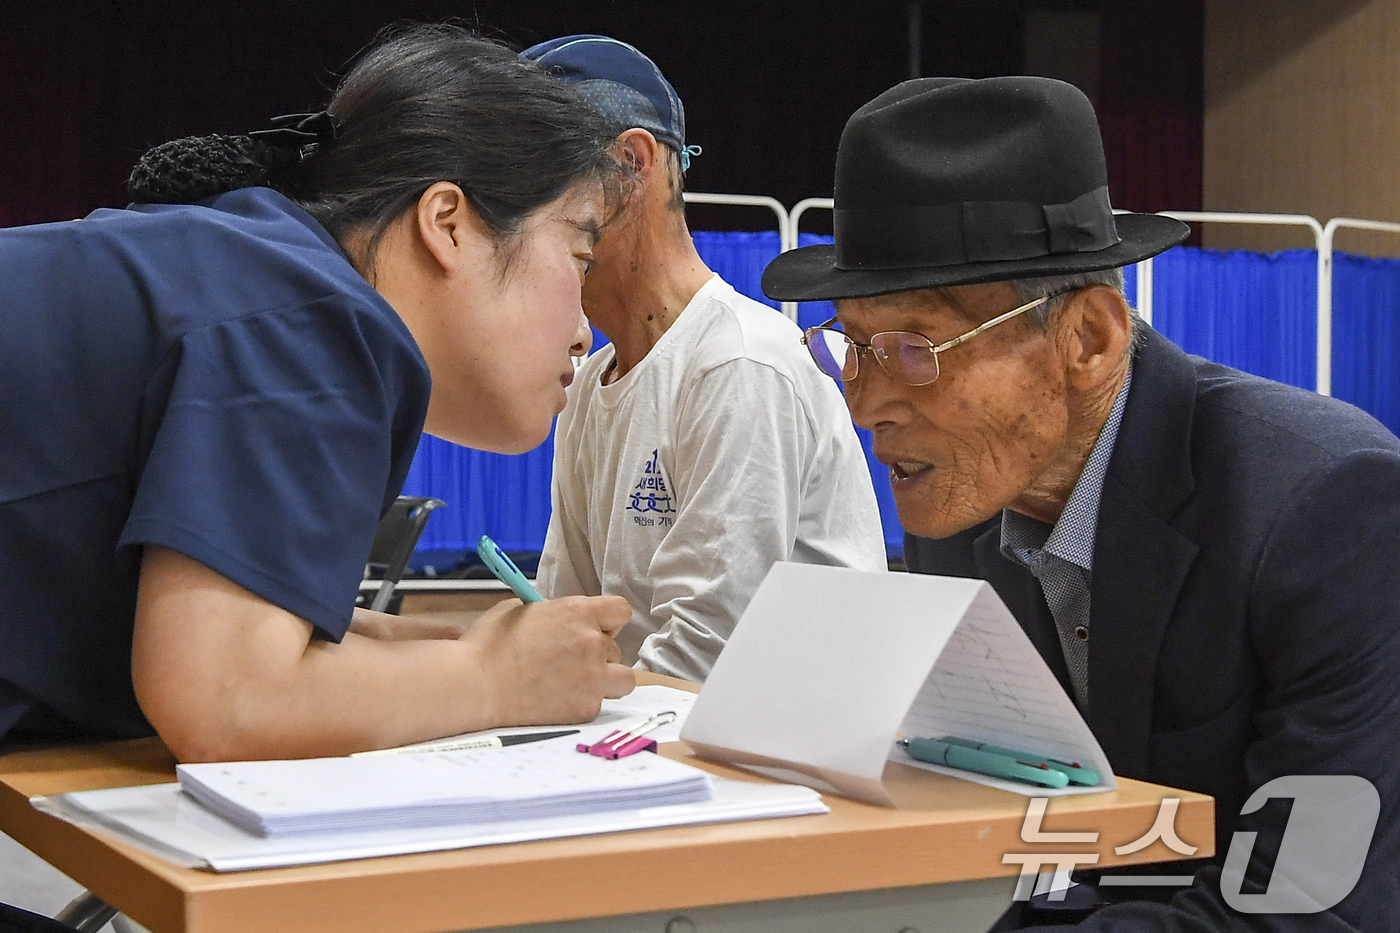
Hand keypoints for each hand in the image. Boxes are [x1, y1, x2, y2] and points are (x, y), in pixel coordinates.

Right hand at [464, 595, 634, 725]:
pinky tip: (558, 700)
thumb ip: (549, 611)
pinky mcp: (586, 708)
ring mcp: (593, 678)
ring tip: (576, 683)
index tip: (596, 628)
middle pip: (616, 647)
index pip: (620, 610)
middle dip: (598, 653)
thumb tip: (557, 618)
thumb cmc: (488, 646)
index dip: (608, 620)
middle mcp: (592, 643)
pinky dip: (583, 702)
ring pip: (622, 678)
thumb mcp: (518, 610)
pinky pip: (598, 703)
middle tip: (570, 661)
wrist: (475, 686)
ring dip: (605, 679)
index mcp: (577, 613)